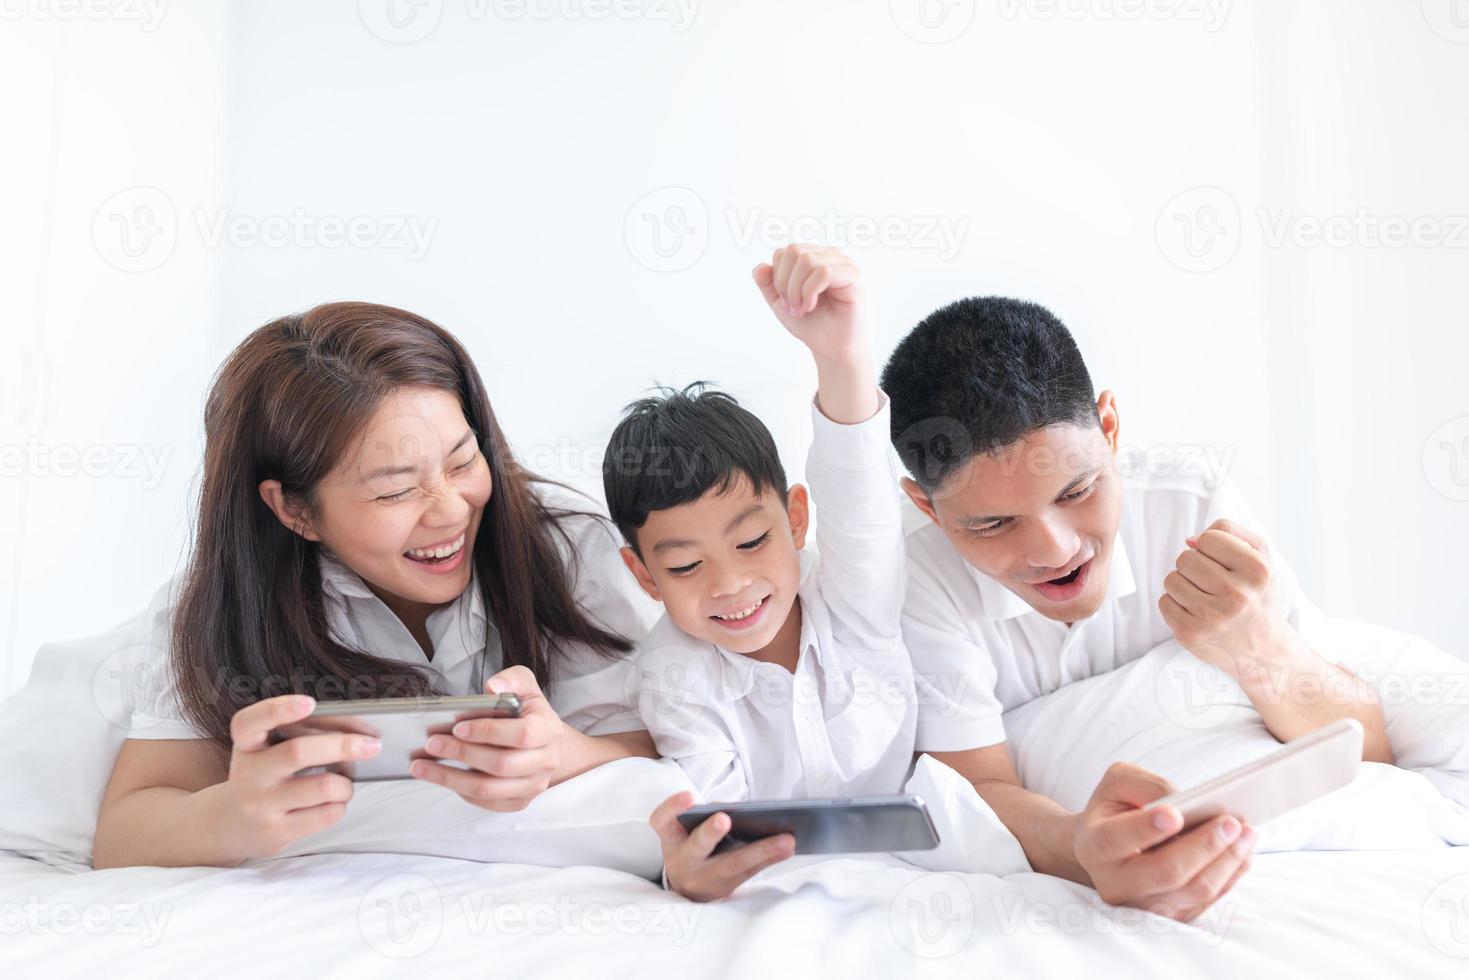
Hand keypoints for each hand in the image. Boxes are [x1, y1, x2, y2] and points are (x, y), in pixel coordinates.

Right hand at [222, 694, 377, 858]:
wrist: (234, 825)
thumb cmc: (264, 778)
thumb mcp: (265, 752)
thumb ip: (295, 736)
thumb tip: (355, 732)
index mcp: (246, 746)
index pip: (249, 723)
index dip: (278, 709)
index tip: (310, 703)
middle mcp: (247, 775)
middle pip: (298, 753)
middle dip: (343, 745)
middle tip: (372, 745)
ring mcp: (260, 806)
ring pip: (323, 787)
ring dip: (346, 784)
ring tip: (345, 784)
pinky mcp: (276, 832)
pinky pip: (326, 815)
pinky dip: (340, 805)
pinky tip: (334, 803)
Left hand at [410, 665, 564, 811]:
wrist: (546, 744)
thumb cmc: (529, 712)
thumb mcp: (525, 686)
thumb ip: (512, 679)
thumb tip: (493, 688)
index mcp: (549, 730)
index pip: (523, 734)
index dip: (489, 732)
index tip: (457, 727)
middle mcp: (545, 761)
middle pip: (502, 764)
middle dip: (462, 754)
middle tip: (431, 744)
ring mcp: (533, 786)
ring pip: (488, 789)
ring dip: (450, 778)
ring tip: (421, 766)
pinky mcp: (518, 802)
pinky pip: (485, 803)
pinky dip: (459, 790)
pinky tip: (440, 776)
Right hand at [651, 791, 794, 901]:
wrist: (689, 888)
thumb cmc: (691, 846)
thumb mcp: (685, 831)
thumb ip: (704, 816)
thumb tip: (741, 811)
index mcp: (671, 838)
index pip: (662, 820)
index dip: (673, 807)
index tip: (690, 795)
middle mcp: (683, 860)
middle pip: (697, 846)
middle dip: (711, 833)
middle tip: (724, 818)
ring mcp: (705, 878)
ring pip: (733, 864)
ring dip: (761, 851)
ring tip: (787, 839)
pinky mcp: (727, 890)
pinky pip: (750, 873)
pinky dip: (770, 859)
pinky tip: (788, 848)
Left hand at [752, 244, 866, 364]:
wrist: (831, 348)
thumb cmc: (811, 324)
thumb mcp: (780, 302)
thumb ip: (767, 283)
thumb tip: (760, 267)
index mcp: (813, 257)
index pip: (784, 252)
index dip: (778, 277)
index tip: (786, 302)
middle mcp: (830, 255)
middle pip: (794, 251)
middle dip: (786, 283)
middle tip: (793, 307)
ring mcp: (843, 263)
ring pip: (807, 260)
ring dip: (797, 290)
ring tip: (802, 309)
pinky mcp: (854, 276)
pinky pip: (823, 272)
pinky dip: (810, 292)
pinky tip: (812, 306)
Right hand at [1072, 762, 1255, 921]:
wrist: (1107, 849)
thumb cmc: (1115, 809)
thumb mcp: (1117, 783)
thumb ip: (1145, 785)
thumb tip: (1184, 800)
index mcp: (1092, 845)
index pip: (1116, 840)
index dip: (1145, 828)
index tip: (1175, 813)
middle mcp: (1114, 882)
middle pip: (1165, 873)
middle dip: (1203, 846)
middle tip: (1231, 821)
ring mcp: (1142, 905)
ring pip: (1192, 891)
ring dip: (1226, 862)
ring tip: (1247, 833)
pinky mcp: (1169, 915)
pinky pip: (1206, 902)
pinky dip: (1229, 876)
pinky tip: (1243, 852)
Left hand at [1159, 518, 1285, 677]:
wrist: (1265, 649)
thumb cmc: (1258, 596)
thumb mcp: (1260, 557)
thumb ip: (1230, 533)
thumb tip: (1190, 540)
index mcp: (1257, 571)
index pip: (1209, 538)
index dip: (1210, 547)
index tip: (1222, 562)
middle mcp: (1237, 595)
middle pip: (1185, 558)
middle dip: (1194, 566)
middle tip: (1212, 583)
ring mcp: (1212, 617)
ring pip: (1171, 579)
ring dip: (1183, 585)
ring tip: (1205, 597)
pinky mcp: (1191, 633)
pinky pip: (1164, 602)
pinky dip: (1175, 604)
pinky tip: (1196, 612)